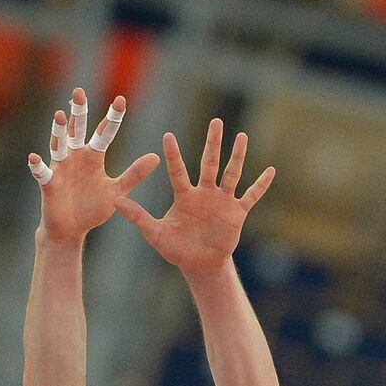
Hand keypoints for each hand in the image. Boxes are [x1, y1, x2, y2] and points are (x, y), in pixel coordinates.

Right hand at [28, 87, 159, 241]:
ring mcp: (61, 169)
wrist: (72, 230)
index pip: (104, 133)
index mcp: (93, 157)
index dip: (112, 117)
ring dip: (59, 131)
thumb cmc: (92, 209)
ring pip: (59, 145)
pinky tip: (33, 158)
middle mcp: (75, 157)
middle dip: (79, 112)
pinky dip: (37, 166)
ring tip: (60, 115)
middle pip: (77, 130)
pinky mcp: (49, 184)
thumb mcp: (117, 190)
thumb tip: (156, 157)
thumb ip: (134, 174)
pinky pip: (42, 173)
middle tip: (79, 92)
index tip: (121, 99)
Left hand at [113, 119, 273, 274]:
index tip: (167, 135)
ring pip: (231, 173)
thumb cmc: (176, 249)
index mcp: (184, 195)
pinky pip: (251, 195)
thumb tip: (115, 202)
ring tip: (241, 136)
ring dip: (237, 156)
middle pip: (209, 163)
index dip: (173, 154)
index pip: (178, 170)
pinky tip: (270, 171)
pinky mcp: (236, 212)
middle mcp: (204, 192)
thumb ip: (137, 216)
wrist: (198, 264)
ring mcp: (222, 200)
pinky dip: (260, 185)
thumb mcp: (155, 233)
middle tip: (216, 121)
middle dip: (212, 143)